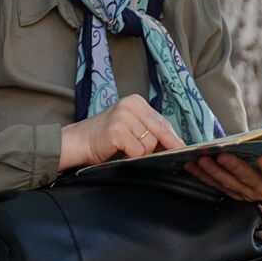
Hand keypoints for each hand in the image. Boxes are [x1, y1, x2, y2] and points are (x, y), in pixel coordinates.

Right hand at [59, 94, 183, 169]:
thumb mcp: (129, 125)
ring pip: (150, 143)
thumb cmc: (104, 137)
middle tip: (171, 159)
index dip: (174, 138)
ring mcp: (124, 117)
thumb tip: (174, 144)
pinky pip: (137, 151)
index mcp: (136, 102)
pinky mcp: (117, 130)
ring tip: (125, 150)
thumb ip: (148, 129)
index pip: (163, 122)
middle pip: (161, 131)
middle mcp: (131, 105)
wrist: (77, 141)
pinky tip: (119, 153)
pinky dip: (131, 157)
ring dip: (141, 153)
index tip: (185, 149)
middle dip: (167, 147)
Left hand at [184, 128, 261, 206]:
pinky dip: (203, 176)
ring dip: (213, 172)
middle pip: (248, 179)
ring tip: (201, 159)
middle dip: (234, 167)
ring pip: (229, 184)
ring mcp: (248, 194)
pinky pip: (217, 185)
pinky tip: (191, 165)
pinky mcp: (233, 194)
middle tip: (222, 155)